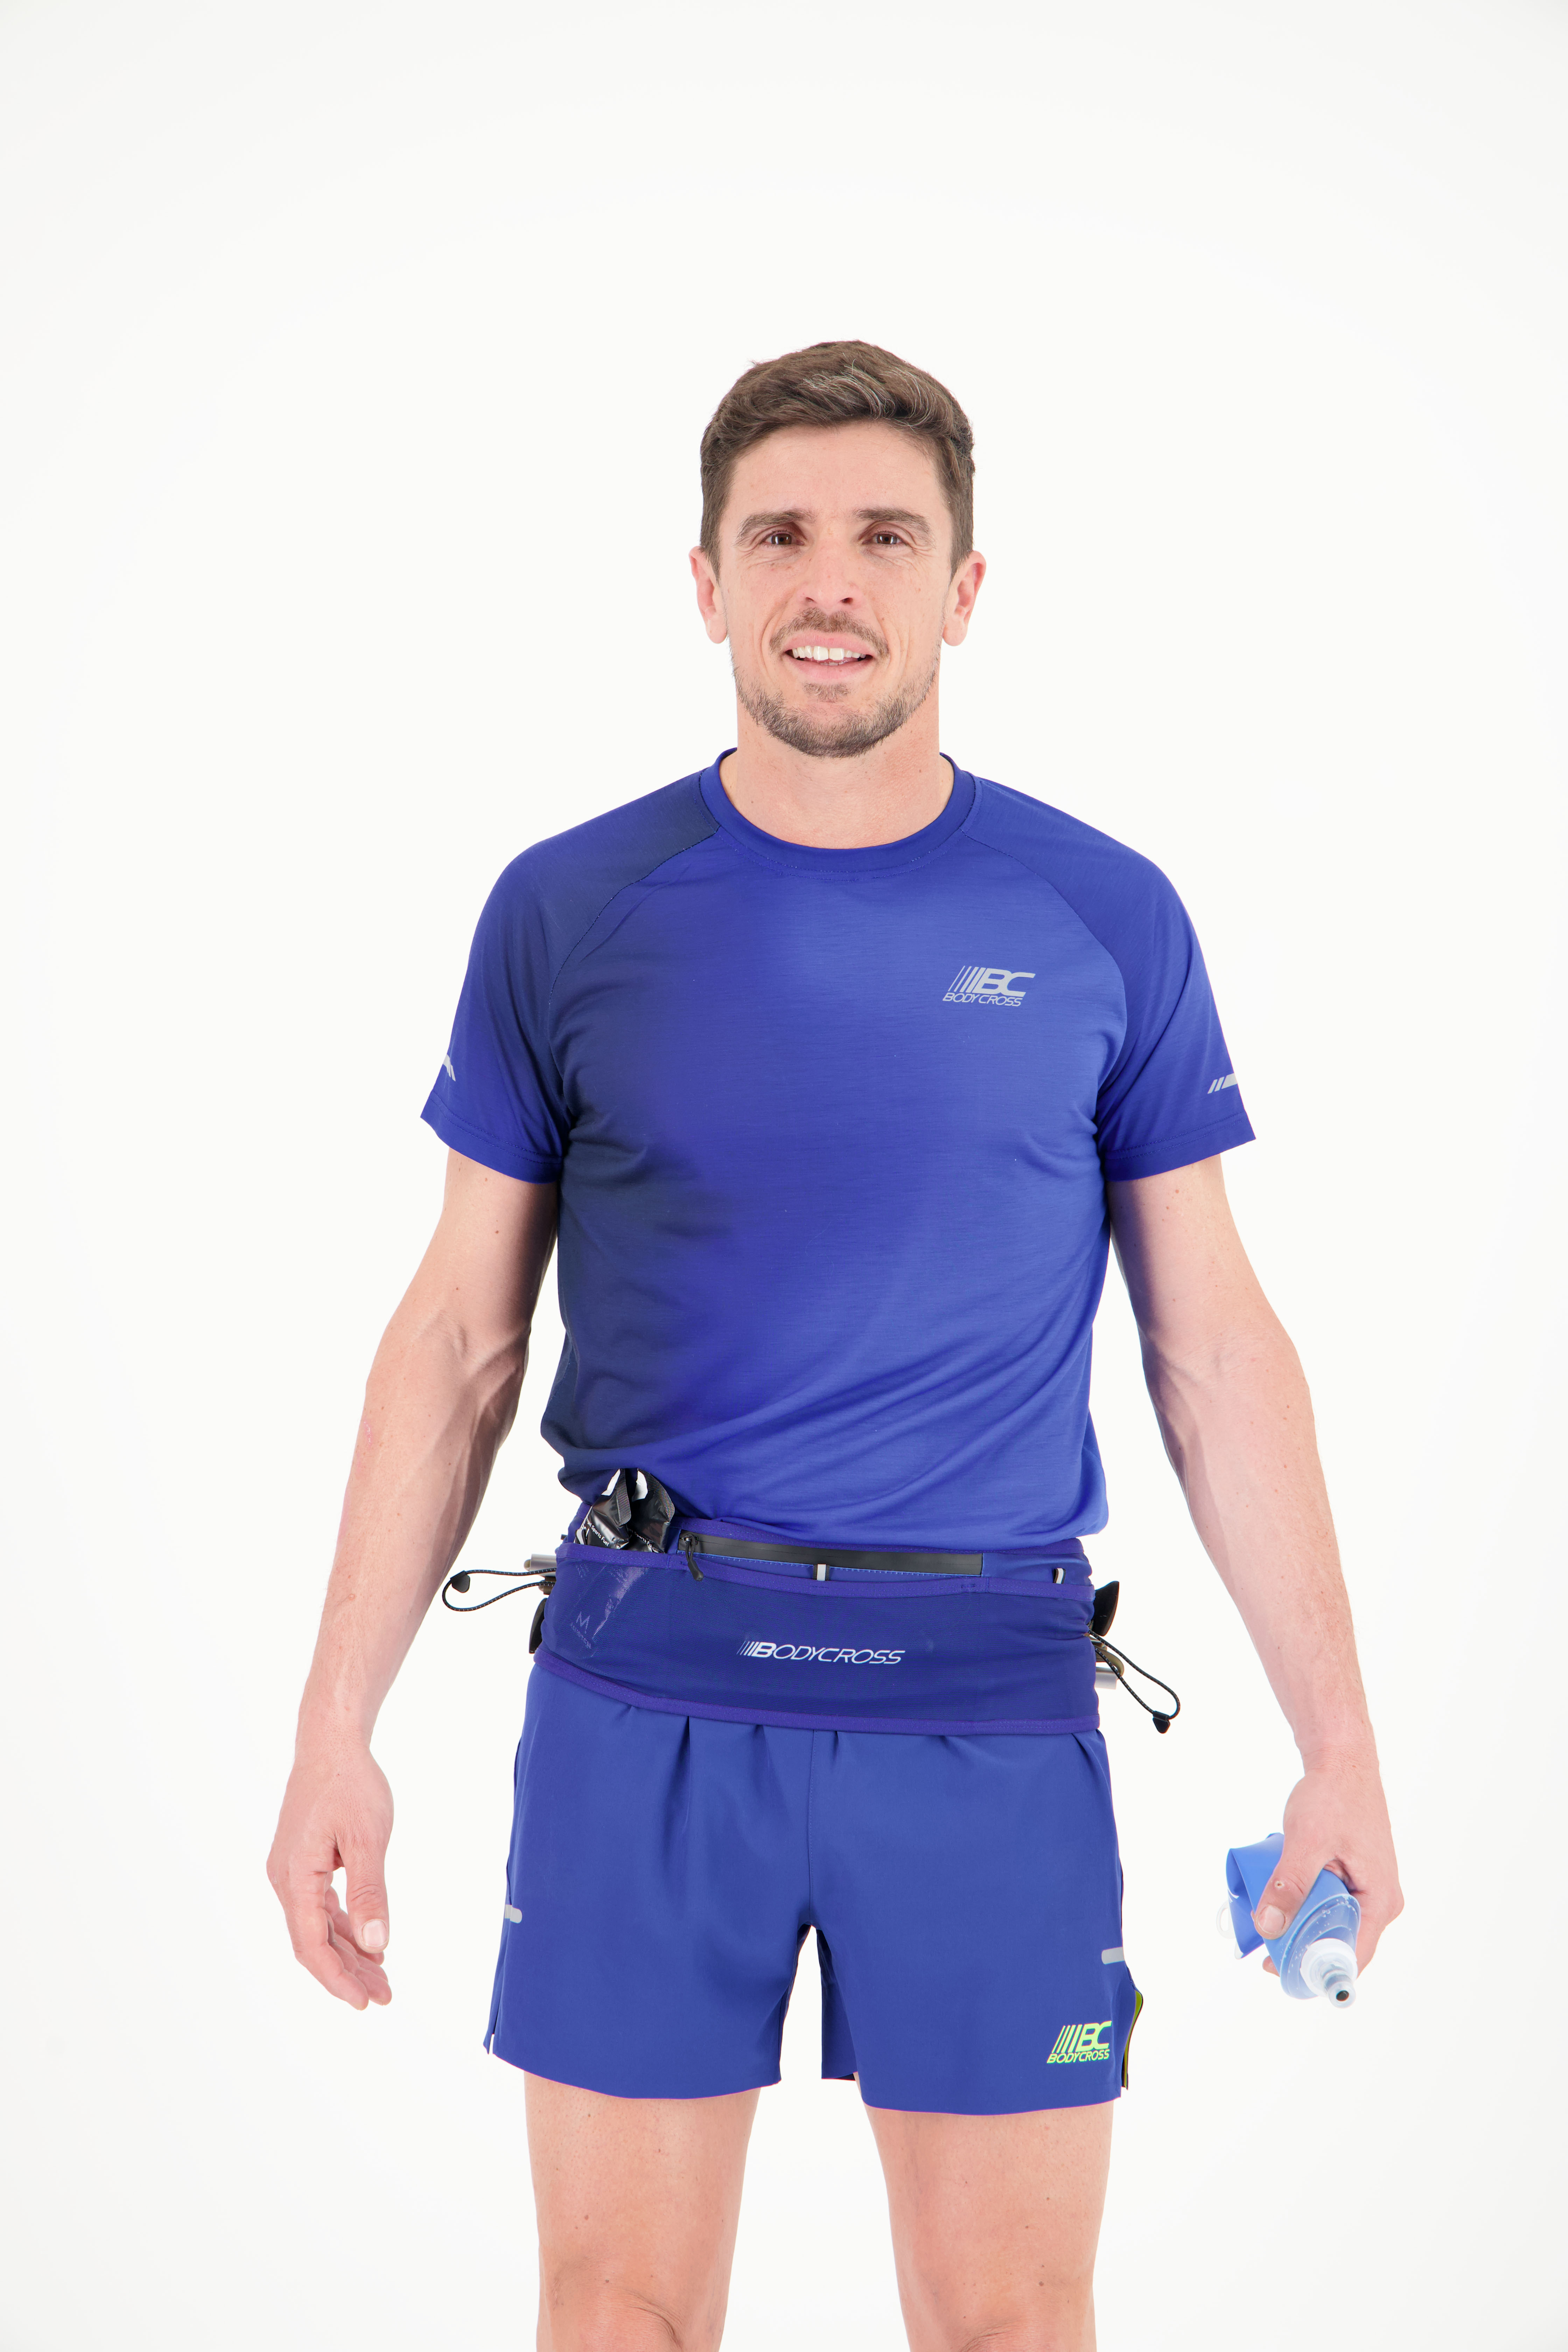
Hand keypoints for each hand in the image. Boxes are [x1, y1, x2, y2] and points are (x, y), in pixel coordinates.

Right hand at [267, 1740, 394, 2008]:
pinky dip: (344, 1926)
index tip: (365, 2001)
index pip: (311, 1944)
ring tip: (381, 1976)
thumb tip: (377, 1944)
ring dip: (348, 1952)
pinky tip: (368, 1942)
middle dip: (347, 1973)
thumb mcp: (368, 1838)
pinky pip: (321, 1906)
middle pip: (313, 1941)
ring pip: (318, 1926)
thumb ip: (370, 1892)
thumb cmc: (349, 1783)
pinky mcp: (304, 1862)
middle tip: (384, 1996)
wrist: (331, 1743)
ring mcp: (292, 1871)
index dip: (337, 1978)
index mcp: (294, 1877)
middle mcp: (286, 1879)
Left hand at [1253, 1752, 1402, 1973]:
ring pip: (1329, 1922)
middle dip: (1301, 1946)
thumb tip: (1269, 1925)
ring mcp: (1367, 1889)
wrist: (1341, 1761)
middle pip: (1338, 1942)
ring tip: (1267, 1914)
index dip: (1316, 1970)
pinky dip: (1303, 1902)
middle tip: (1263, 1945)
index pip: (1352, 1956)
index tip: (1281, 1972)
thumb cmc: (1334, 1795)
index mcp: (1379, 1901)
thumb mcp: (1307, 1841)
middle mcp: (1379, 1902)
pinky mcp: (1352, 1877)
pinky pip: (1327, 1902)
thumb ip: (1288, 1884)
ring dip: (1299, 1922)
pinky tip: (1280, 1894)